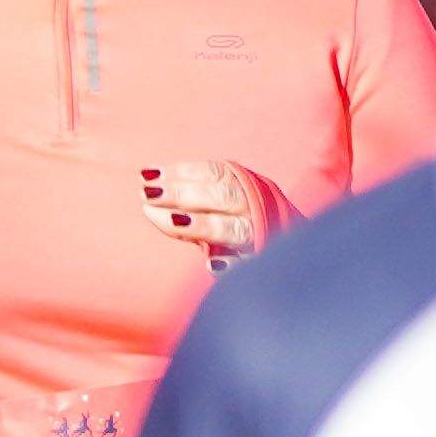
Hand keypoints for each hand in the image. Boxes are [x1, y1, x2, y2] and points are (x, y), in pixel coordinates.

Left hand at [133, 159, 271, 265]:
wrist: (288, 249)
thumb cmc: (235, 218)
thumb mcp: (214, 202)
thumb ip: (185, 198)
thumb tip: (147, 196)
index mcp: (242, 185)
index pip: (213, 173)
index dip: (181, 172)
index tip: (147, 174)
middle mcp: (253, 207)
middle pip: (221, 196)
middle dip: (183, 193)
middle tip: (148, 194)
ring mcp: (257, 235)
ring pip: (233, 229)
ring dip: (203, 224)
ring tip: (174, 221)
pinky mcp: (259, 263)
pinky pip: (247, 264)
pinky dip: (231, 264)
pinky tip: (211, 264)